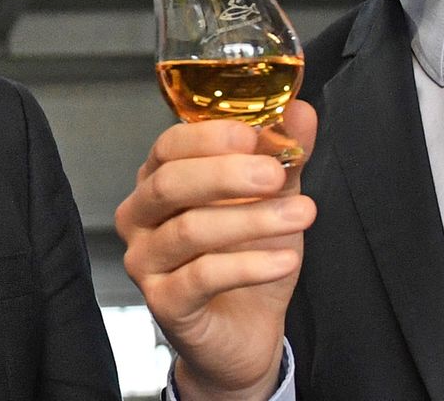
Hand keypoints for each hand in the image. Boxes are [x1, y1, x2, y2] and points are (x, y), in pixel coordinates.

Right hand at [114, 102, 319, 400]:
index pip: (169, 145)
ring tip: (302, 215)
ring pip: (190, 230)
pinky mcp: (164, 303)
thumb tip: (300, 111)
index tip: (254, 134)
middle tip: (276, 173)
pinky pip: (202, 277)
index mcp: (159, 180)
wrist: (245, 332)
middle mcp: (141, 217)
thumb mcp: (273, 200)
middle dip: (226, 174)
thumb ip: (283, 155)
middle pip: (170, 183)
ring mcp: (146, 261)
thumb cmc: (247, 258)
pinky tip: (284, 259)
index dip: (208, 136)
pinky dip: (248, 265)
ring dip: (251, 220)